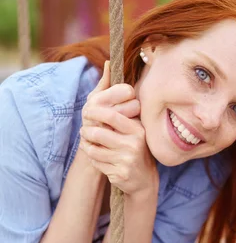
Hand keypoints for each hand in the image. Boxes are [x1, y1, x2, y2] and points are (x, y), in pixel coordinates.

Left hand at [79, 61, 158, 196]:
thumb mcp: (130, 120)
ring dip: (87, 145)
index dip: (95, 113)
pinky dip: (92, 158)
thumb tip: (108, 63)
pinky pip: (96, 162)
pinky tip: (97, 156)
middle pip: (99, 132)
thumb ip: (116, 93)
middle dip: (87, 131)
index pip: (112, 116)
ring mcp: (127, 160)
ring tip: (89, 142)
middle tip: (86, 130)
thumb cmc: (133, 143)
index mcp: (138, 129)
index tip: (88, 112)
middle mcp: (135, 144)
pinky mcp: (120, 174)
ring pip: (94, 148)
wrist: (142, 178)